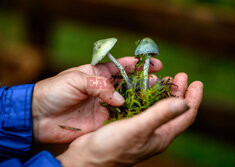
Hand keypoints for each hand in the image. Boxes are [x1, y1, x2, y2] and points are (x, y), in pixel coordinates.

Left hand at [32, 57, 161, 142]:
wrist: (38, 116)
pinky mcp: (103, 120)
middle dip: (145, 81)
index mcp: (98, 73)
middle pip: (130, 84)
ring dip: (142, 98)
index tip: (155, 63)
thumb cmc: (54, 91)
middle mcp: (104, 88)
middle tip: (158, 81)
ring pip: (129, 100)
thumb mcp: (76, 80)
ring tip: (157, 96)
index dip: (138, 64)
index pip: (122, 66)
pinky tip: (145, 114)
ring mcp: (105, 105)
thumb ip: (99, 87)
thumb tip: (120, 99)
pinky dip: (133, 115)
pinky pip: (121, 117)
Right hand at [57, 73, 202, 166]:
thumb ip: (160, 115)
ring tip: (164, 79)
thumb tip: (184, 102)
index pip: (186, 116)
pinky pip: (145, 109)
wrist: (87, 159)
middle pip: (174, 110)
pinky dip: (148, 97)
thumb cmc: (111, 147)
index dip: (193, 99)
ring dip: (164, 93)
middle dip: (179, 92)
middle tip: (179, 75)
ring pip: (159, 108)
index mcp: (162, 136)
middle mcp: (155, 133)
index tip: (197, 82)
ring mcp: (142, 130)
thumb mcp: (138, 129)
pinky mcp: (130, 126)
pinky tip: (143, 89)